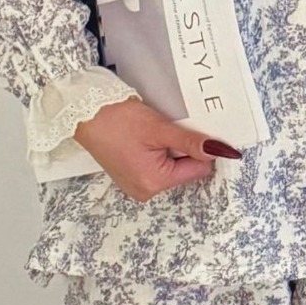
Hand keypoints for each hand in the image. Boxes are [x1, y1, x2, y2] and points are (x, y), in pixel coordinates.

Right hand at [73, 97, 241, 202]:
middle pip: (185, 170)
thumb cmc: (118, 119)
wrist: (83, 113)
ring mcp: (137, 186)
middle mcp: (146, 191)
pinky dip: (158, 153)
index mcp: (154, 183)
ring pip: (172, 167)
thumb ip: (192, 143)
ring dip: (170, 150)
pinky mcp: (131, 177)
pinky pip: (157, 167)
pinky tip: (144, 140)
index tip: (189, 131)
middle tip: (165, 131)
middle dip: (182, 150)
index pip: (198, 169)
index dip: (200, 149)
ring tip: (151, 135)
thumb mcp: (160, 129)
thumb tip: (222, 152)